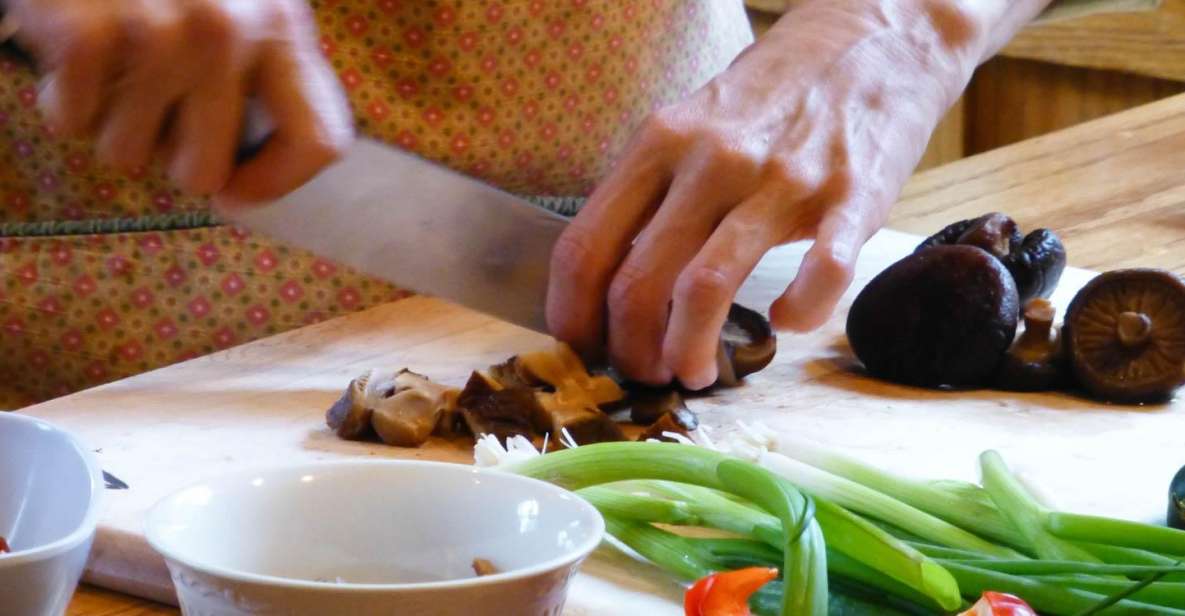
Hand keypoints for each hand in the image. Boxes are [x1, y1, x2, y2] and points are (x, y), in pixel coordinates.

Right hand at [7, 0, 352, 201]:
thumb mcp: (240, 6)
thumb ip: (267, 73)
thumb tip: (250, 179)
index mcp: (281, 25)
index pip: (318, 140)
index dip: (277, 182)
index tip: (236, 190)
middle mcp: (228, 31)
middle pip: (202, 172)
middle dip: (168, 156)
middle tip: (154, 108)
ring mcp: (158, 34)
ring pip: (128, 155)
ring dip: (111, 123)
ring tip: (115, 65)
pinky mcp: (88, 35)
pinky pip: (71, 125)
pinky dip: (63, 101)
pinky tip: (76, 52)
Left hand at [546, 0, 1040, 388]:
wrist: (876, 39)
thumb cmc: (774, 94)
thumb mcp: (693, 123)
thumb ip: (653, 190)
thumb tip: (610, 277)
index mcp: (661, 143)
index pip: (585, 246)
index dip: (572, 315)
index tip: (582, 348)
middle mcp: (711, 160)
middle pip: (635, 283)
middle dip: (630, 350)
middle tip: (644, 374)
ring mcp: (780, 179)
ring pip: (704, 289)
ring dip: (689, 352)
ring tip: (695, 373)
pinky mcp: (849, 198)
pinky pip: (817, 276)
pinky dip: (797, 315)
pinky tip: (787, 322)